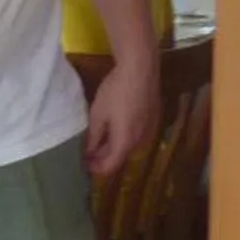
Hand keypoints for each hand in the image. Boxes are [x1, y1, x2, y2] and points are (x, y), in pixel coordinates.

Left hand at [83, 56, 160, 176]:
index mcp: (125, 142)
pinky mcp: (154, 120)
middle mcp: (141, 142)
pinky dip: (124, 137)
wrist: (140, 70)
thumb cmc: (115, 92)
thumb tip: (89, 153)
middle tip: (88, 152)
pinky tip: (115, 127)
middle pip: (121, 156)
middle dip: (104, 157)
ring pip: (129, 146)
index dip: (97, 169)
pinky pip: (137, 136)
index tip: (85, 166)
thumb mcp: (98, 114)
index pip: (111, 166)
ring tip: (99, 139)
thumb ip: (94, 137)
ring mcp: (150, 131)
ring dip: (114, 146)